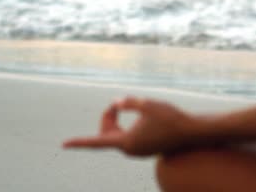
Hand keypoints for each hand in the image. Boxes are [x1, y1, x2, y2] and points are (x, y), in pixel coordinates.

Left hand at [62, 97, 194, 155]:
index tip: (64, 144)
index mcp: (126, 142)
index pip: (97, 141)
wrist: (191, 133)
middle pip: (107, 135)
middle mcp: (130, 150)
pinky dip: (127, 127)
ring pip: (118, 137)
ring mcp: (138, 152)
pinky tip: (137, 117)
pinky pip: (129, 139)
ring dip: (117, 123)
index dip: (79, 142)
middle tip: (114, 104)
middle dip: (106, 119)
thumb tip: (116, 103)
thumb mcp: (147, 104)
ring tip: (122, 108)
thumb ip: (128, 103)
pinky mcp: (146, 150)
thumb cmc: (170, 118)